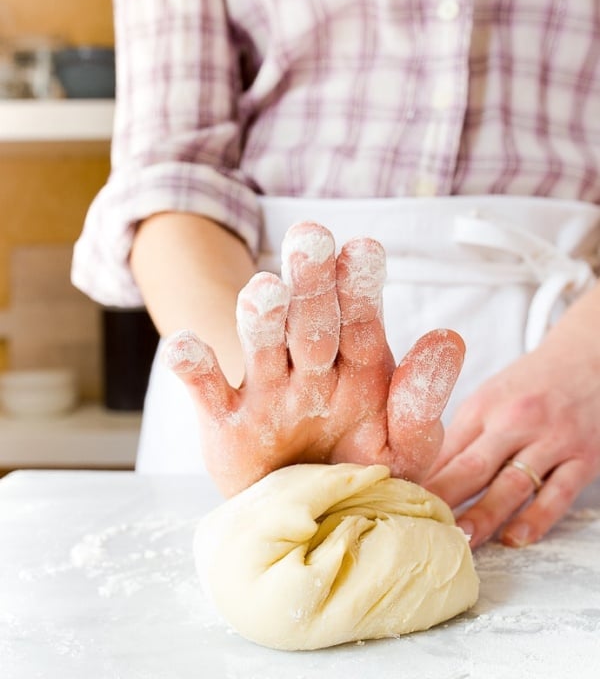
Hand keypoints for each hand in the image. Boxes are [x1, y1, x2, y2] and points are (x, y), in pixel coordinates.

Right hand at [162, 222, 464, 495]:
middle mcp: (311, 367)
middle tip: (310, 238)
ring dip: (262, 317)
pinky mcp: (226, 423)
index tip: (364, 249)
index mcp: (359, 364)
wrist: (310, 521)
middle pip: (310, 318)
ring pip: (262, 345)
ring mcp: (266, 392)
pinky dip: (193, 368)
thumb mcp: (406, 445)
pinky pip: (207, 392)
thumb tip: (450, 336)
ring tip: (264, 291)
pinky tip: (185, 345)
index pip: (360, 317)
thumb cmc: (364, 473)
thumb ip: (422, 399)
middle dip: (311, 281)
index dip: (360, 283)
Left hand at [425, 283, 599, 547]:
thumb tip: (426, 477)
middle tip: (423, 528)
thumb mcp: (491, 398)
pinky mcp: (583, 458)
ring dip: (485, 515)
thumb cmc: (529, 386)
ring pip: (513, 483)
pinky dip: (536, 518)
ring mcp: (551, 440)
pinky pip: (558, 494)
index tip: (400, 504)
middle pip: (473, 466)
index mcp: (484, 406)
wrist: (587, 361)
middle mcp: (515, 421)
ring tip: (461, 541)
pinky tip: (515, 538)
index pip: (446, 449)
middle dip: (446, 499)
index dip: (423, 479)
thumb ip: (464, 436)